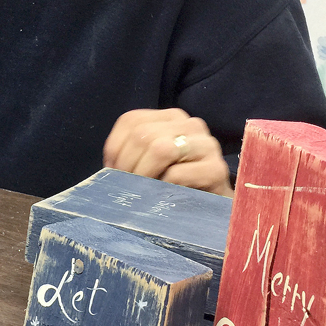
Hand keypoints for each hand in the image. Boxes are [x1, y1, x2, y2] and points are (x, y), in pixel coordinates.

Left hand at [103, 108, 233, 197]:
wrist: (213, 208)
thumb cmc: (175, 185)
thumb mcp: (150, 163)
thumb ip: (130, 154)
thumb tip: (109, 167)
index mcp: (171, 117)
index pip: (131, 120)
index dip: (115, 148)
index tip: (113, 172)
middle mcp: (191, 124)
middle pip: (143, 135)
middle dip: (127, 165)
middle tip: (126, 187)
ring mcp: (207, 144)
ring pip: (160, 149)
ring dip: (144, 175)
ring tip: (143, 191)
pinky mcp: (216, 169)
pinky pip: (177, 174)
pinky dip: (163, 188)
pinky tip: (165, 197)